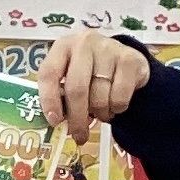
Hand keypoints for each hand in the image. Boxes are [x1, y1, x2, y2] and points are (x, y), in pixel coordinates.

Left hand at [36, 26, 149, 140]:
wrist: (125, 60)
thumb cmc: (91, 73)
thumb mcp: (71, 78)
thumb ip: (61, 95)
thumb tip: (57, 124)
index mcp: (63, 46)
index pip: (49, 73)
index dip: (49, 100)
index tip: (54, 121)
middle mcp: (84, 43)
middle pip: (76, 88)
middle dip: (77, 118)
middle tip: (79, 136)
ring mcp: (108, 48)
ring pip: (99, 97)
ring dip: (100, 113)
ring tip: (101, 112)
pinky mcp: (130, 59)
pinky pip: (119, 97)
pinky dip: (116, 109)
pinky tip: (115, 103)